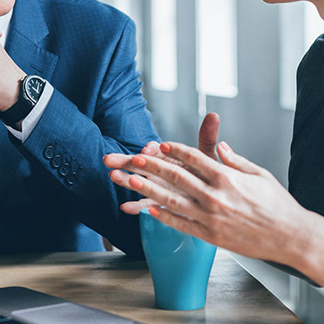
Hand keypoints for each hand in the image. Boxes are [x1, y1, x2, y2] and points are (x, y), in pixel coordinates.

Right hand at [105, 113, 220, 214]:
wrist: (208, 194)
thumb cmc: (206, 172)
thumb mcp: (206, 156)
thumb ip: (207, 138)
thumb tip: (213, 116)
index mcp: (168, 156)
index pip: (156, 150)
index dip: (151, 149)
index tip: (148, 149)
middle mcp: (159, 169)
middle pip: (139, 163)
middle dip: (125, 160)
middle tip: (109, 159)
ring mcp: (156, 186)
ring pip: (137, 182)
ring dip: (124, 180)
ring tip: (113, 176)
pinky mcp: (157, 201)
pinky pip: (144, 204)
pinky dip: (134, 206)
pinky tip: (125, 208)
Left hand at [110, 139, 310, 263]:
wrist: (290, 236)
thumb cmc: (277, 204)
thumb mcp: (258, 174)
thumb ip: (235, 160)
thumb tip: (220, 146)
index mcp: (227, 177)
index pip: (195, 158)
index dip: (175, 150)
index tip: (161, 144)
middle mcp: (216, 196)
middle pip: (177, 177)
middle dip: (153, 166)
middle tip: (134, 158)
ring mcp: (211, 217)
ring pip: (173, 201)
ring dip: (149, 190)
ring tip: (132, 182)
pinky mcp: (211, 236)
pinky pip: (182, 225)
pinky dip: (164, 217)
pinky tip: (149, 210)